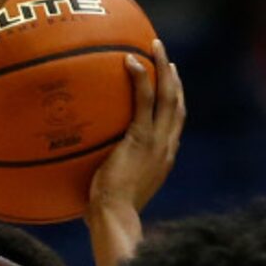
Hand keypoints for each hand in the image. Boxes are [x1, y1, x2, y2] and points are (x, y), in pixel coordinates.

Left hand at [87, 40, 184, 216]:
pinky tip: (131, 60)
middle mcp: (166, 146)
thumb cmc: (107, 214)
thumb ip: (110, 176)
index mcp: (164, 158)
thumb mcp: (115, 192)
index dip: (175, 101)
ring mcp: (157, 141)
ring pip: (168, 96)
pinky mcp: (141, 138)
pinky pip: (144, 101)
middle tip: (165, 57)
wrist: (114, 218)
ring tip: (154, 46)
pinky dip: (141, 78)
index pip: (174, 125)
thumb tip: (88, 171)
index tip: (171, 84)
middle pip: (177, 103)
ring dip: (163, 68)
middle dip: (173, 78)